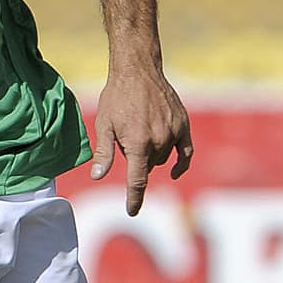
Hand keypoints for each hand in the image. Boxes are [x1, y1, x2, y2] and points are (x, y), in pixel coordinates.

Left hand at [90, 68, 192, 215]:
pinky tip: (175, 171)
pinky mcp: (182, 124)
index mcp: (138, 144)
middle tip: (125, 137)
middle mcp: (159, 141)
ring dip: (151, 154)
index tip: (132, 211)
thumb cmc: (116, 97)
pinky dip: (180, 163)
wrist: (138, 70)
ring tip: (139, 129)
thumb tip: (97, 176)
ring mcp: (174, 132)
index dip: (134, 199)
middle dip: (136, 161)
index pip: (138, 182)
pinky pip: (185, 151)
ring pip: (162, 158)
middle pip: (147, 167)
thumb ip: (104, 153)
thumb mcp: (104, 125)